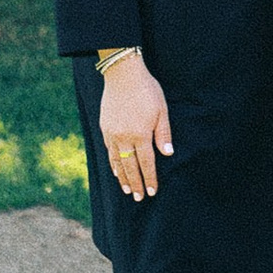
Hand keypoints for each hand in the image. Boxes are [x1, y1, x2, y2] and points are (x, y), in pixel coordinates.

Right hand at [98, 52, 171, 201]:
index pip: (146, 163)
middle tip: (140, 198)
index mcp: (141, 134)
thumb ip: (163, 133)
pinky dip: (112, 164)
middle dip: (136, 184)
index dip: (150, 178)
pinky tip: (116, 171)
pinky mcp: (105, 128)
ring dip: (123, 178)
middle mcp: (124, 138)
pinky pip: (108, 151)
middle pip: (130, 167)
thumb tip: (167, 153)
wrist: (122, 74)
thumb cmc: (147, 90)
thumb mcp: (161, 110)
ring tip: (128, 190)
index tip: (152, 191)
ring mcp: (112, 134)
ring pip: (117, 162)